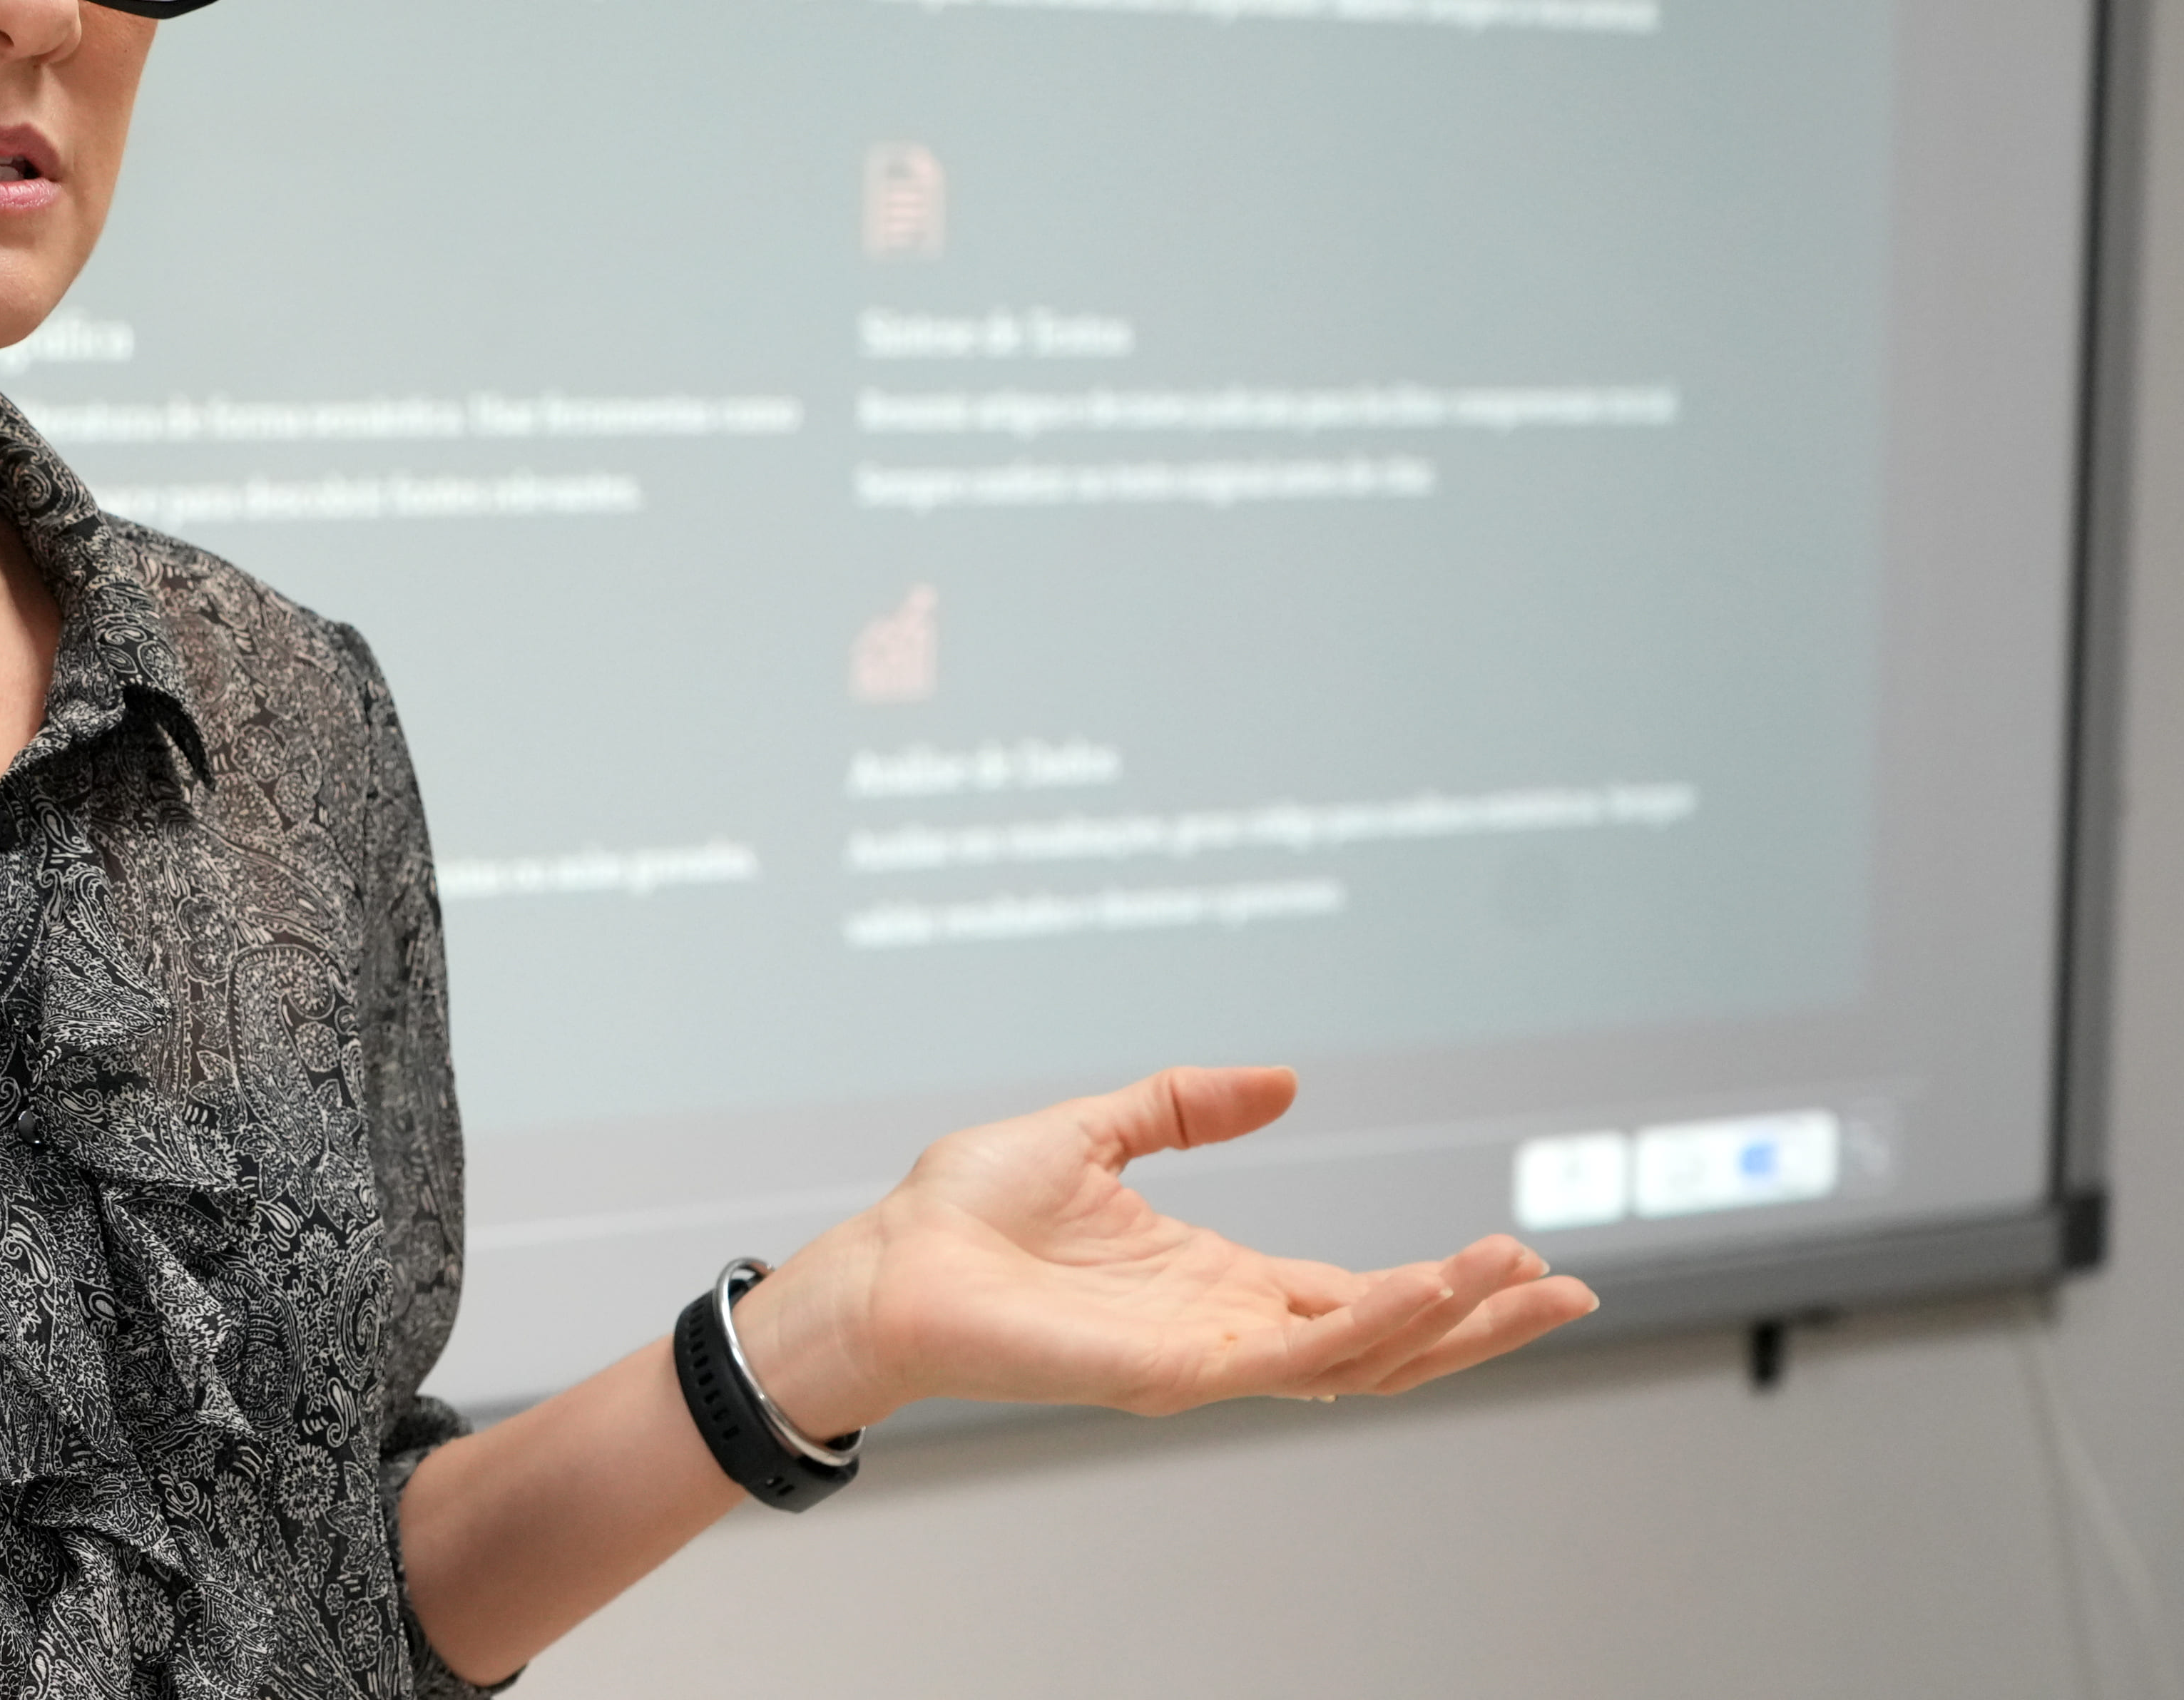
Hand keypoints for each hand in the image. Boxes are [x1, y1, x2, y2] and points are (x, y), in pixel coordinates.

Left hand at [732, 1065, 1598, 1436]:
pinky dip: (1377, 1326)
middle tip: (1568, 1288)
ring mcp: (1205, 1357)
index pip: (1353, 1294)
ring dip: (1452, 1323)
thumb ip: (1187, 1106)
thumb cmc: (961, 1218)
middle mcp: (1221, 1327)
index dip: (1439, 1283)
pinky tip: (1435, 1289)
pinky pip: (1298, 1356)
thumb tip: (1284, 1079)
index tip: (1516, 1256)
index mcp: (1212, 1280)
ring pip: (1362, 1357)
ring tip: (1528, 1282)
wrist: (884, 1265)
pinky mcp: (1176, 1372)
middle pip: (1384, 1337)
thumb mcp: (1092, 1133)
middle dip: (1481, 1320)